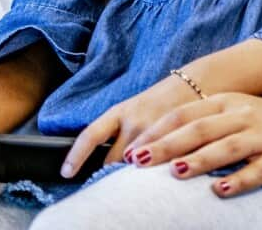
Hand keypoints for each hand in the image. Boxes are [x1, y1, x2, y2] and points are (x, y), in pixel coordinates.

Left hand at [60, 75, 197, 177]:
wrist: (195, 86)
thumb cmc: (159, 100)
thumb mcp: (133, 108)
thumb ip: (117, 131)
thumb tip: (99, 159)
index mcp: (119, 111)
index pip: (91, 135)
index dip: (76, 156)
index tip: (66, 172)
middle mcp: (134, 122)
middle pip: (111, 161)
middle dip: (110, 171)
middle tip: (113, 176)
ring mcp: (154, 133)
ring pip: (132, 168)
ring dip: (131, 174)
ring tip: (138, 168)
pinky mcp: (172, 142)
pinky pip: (154, 169)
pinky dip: (151, 173)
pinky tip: (155, 169)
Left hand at [123, 86, 261, 197]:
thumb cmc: (258, 118)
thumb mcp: (229, 109)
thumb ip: (198, 121)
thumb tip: (153, 144)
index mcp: (224, 102)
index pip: (184, 114)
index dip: (157, 131)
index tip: (132, 149)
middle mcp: (241, 116)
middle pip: (200, 130)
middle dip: (167, 146)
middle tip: (139, 161)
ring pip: (227, 147)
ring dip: (200, 160)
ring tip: (175, 172)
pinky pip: (258, 170)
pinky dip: (238, 180)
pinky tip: (220, 190)